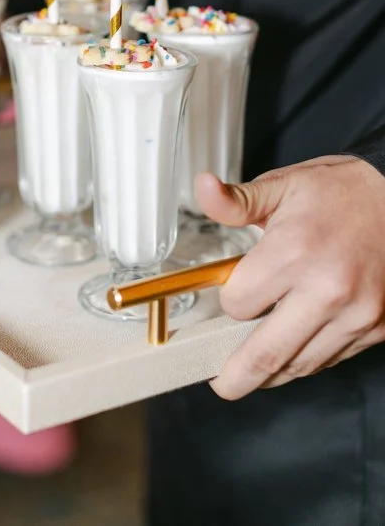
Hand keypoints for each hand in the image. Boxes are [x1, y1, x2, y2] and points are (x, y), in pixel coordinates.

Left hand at [200, 157, 384, 399]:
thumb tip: (203, 188)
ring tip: (252, 374)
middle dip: (237, 376)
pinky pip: (332, 357)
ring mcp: (357, 314)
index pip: (239, 304)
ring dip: (273, 374)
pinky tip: (293, 353)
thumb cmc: (343, 193)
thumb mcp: (284, 186)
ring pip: (301, 364)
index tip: (233, 293)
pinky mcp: (377, 328)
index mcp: (294, 252)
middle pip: (267, 352)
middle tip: (222, 385)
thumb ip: (237, 200)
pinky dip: (308, 360)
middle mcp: (327, 289)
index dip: (229, 301)